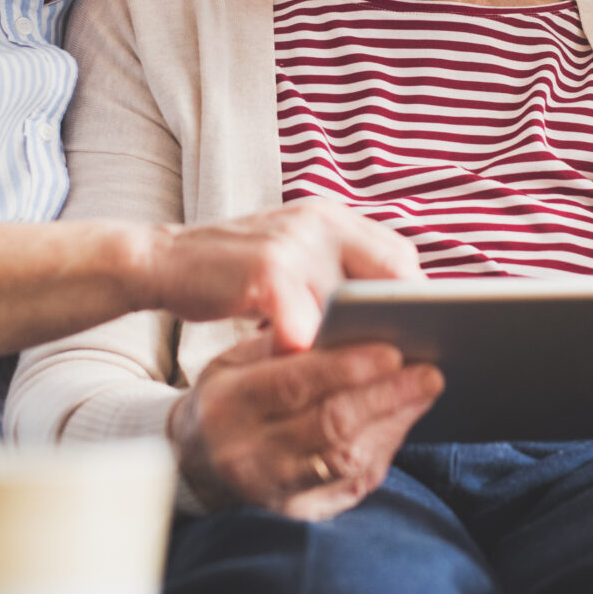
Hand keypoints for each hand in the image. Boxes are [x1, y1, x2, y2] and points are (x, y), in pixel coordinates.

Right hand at [141, 200, 420, 348]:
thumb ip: (333, 279)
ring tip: (381, 375)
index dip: (416, 297)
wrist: (163, 259)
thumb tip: (389, 325)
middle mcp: (320, 221)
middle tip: (417, 359)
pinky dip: (315, 347)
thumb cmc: (234, 273)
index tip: (429, 334)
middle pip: (390, 273)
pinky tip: (320, 373)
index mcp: (331, 218)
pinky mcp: (267, 270)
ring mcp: (295, 243)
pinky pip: (305, 318)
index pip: (398, 253)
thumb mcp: (293, 262)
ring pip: (351, 301)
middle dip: (403, 319)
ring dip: (363, 340)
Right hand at [170, 333, 442, 518]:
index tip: (393, 349)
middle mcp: (247, 456)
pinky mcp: (299, 514)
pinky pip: (352, 483)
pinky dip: (385, 448)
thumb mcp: (234, 362)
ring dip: (394, 422)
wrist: (194, 466)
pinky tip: (405, 419)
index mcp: (227, 407)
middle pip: (329, 426)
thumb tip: (348, 323)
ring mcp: (273, 492)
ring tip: (426, 390)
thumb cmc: (228, 399)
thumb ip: (283, 345)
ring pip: (346, 458)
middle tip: (431, 372)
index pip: (294, 385)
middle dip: (386, 396)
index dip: (347, 368)